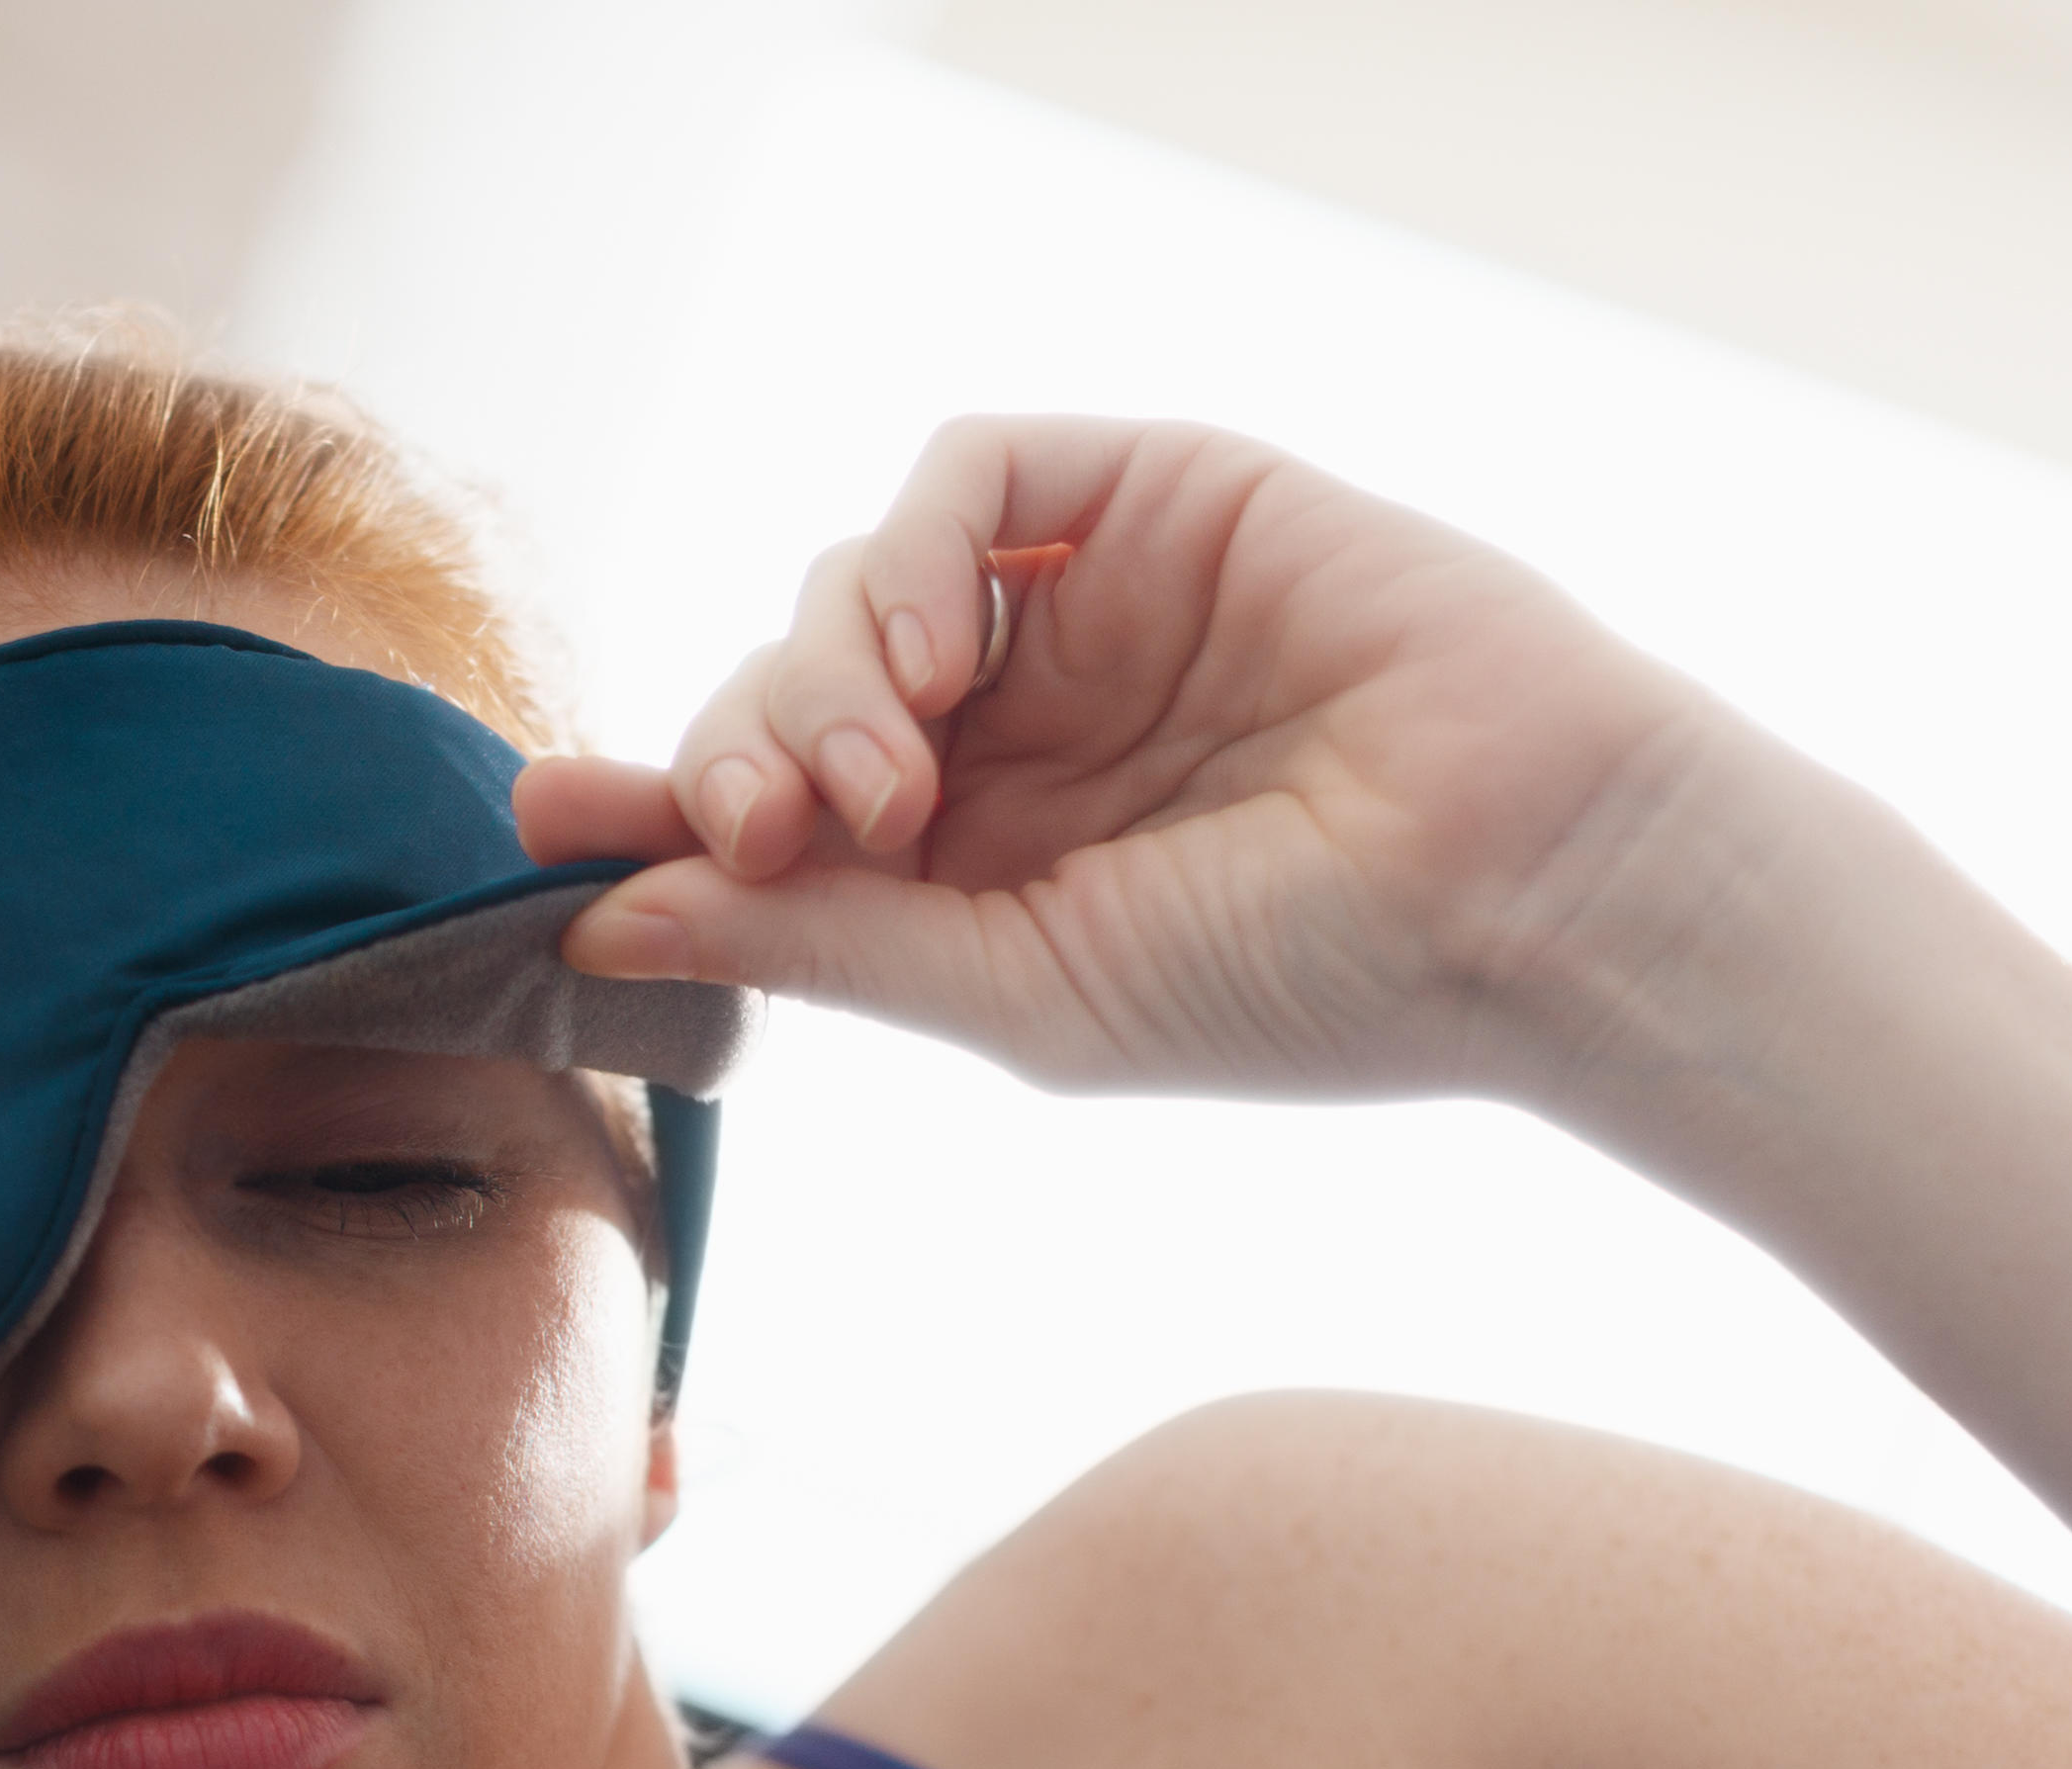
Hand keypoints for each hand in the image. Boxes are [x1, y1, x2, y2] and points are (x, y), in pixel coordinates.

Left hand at [514, 418, 1741, 1108]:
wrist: (1527, 894)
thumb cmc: (1306, 981)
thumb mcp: (1023, 990)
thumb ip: (822, 938)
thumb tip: (600, 915)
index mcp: (981, 873)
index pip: (767, 821)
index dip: (646, 813)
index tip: (544, 830)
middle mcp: (1018, 739)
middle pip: (782, 698)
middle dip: (729, 757)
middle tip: (761, 830)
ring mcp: (1081, 615)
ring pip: (852, 586)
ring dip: (813, 674)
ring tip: (871, 778)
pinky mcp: (1152, 500)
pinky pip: (969, 474)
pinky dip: (907, 549)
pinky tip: (923, 646)